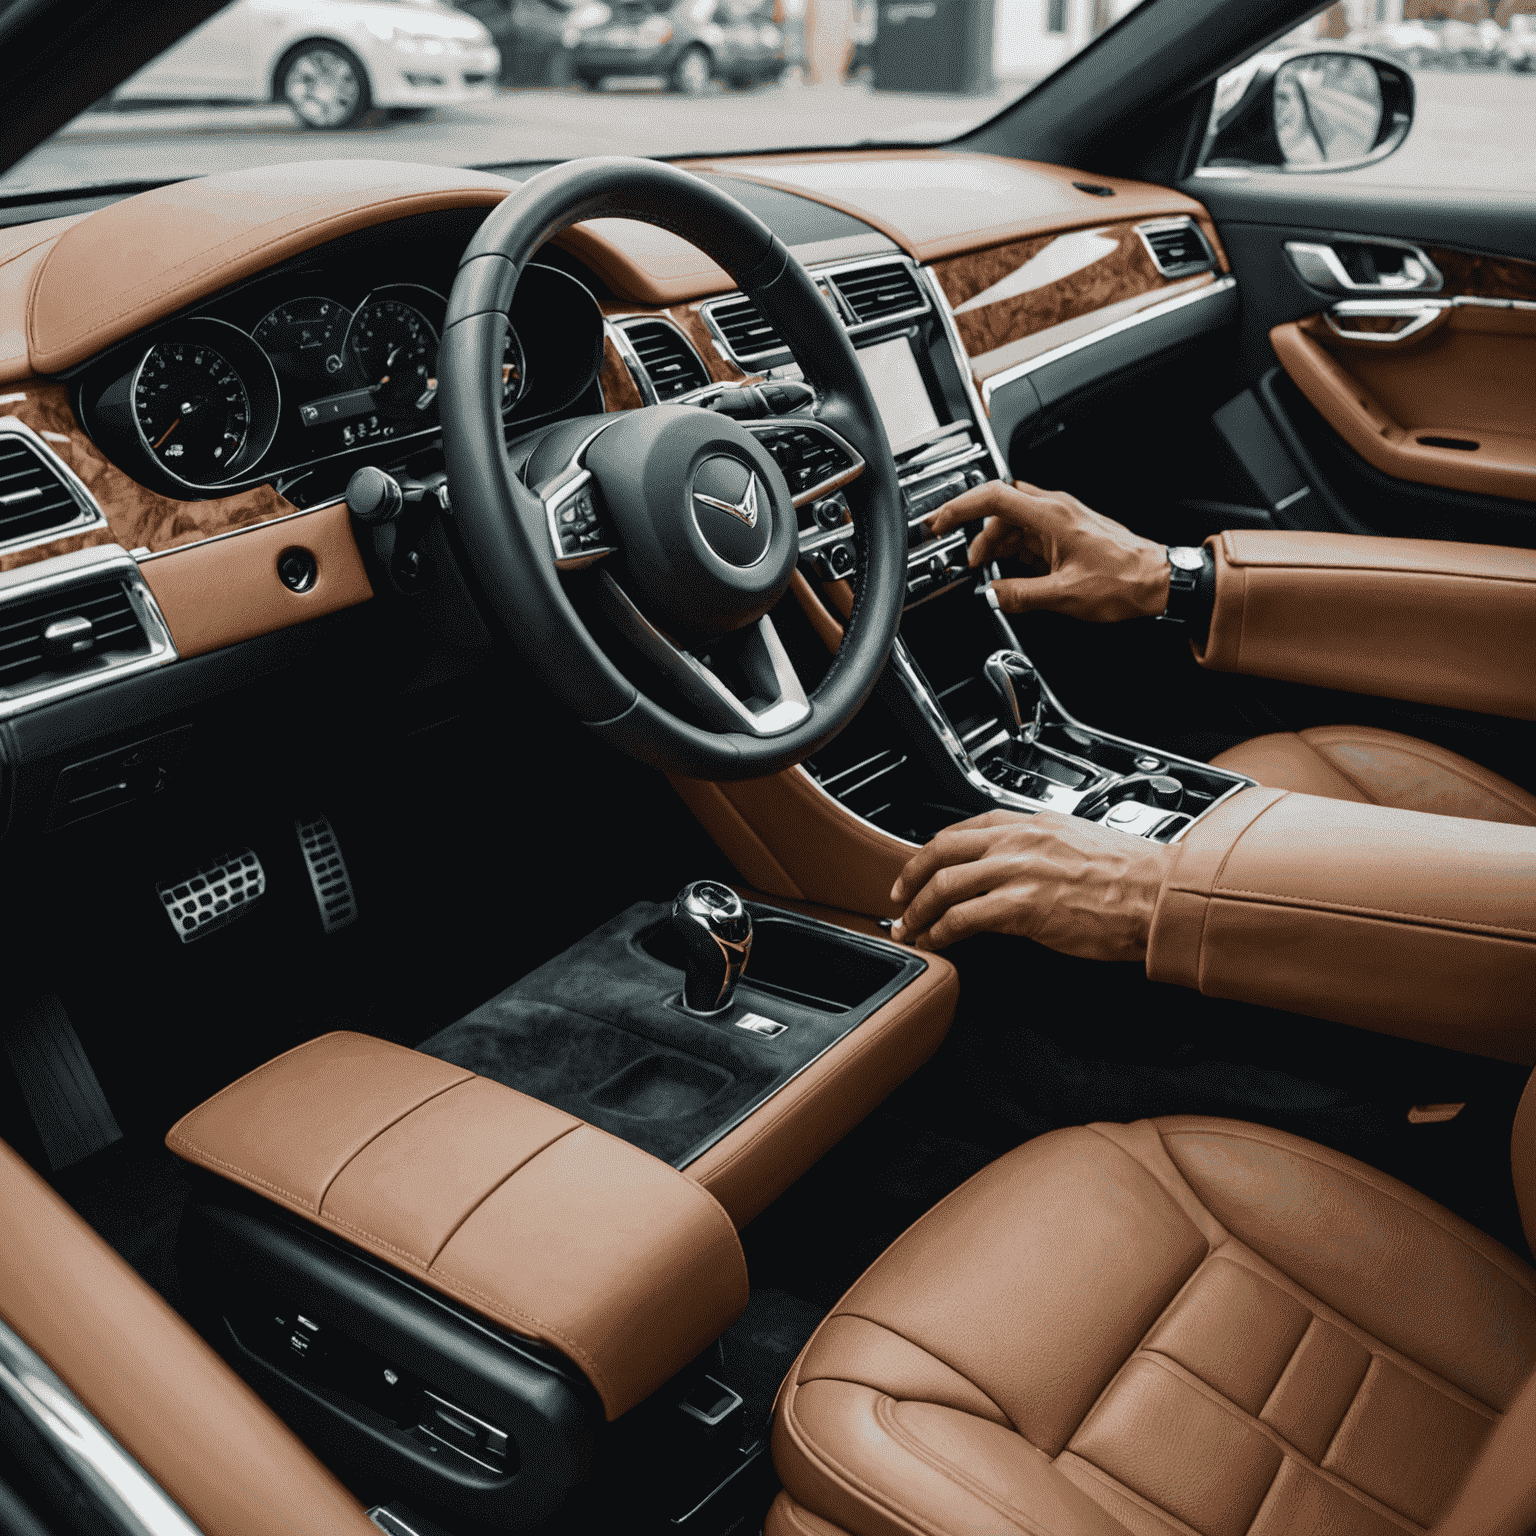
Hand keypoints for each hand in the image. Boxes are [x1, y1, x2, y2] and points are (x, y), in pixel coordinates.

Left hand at [889, 808, 1174, 961]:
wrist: (1159, 896)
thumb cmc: (1131, 878)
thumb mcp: (1076, 844)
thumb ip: (1040, 849)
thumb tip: (1014, 868)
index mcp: (1032, 823)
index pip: (965, 828)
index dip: (932, 850)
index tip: (919, 868)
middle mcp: (1020, 841)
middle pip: (942, 850)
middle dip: (911, 877)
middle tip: (900, 899)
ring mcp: (1018, 871)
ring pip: (945, 884)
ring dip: (919, 910)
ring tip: (911, 928)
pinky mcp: (1022, 907)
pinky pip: (963, 917)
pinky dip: (941, 931)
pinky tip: (937, 941)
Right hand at [926, 480, 1168, 621]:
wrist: (1159, 582)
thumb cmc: (1124, 581)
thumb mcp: (1064, 596)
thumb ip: (1019, 595)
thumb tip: (992, 595)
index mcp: (1051, 517)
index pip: (993, 497)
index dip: (959, 507)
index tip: (939, 522)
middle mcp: (1055, 511)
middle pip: (1000, 511)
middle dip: (978, 536)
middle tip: (967, 561)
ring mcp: (1062, 520)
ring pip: (1014, 524)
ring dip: (997, 547)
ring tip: (991, 574)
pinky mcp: (1068, 533)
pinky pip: (1031, 535)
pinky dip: (1016, 552)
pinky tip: (1015, 573)